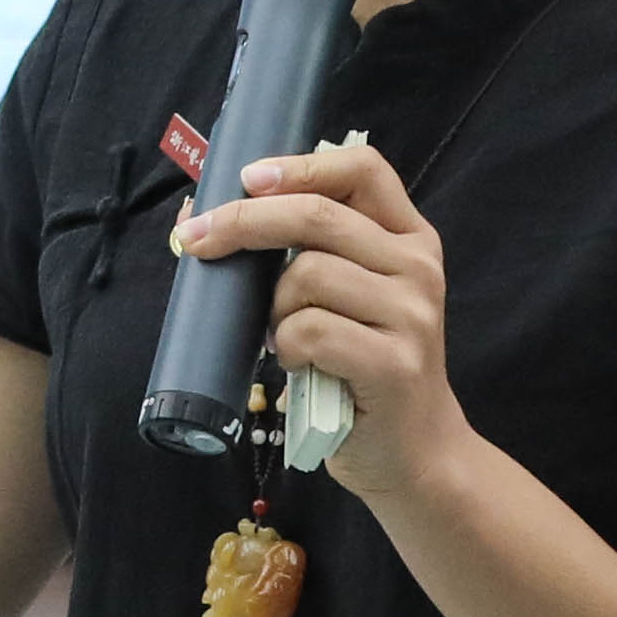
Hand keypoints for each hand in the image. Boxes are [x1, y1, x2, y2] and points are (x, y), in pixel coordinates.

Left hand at [170, 135, 466, 499]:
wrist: (413, 451)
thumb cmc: (362, 368)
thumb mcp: (350, 297)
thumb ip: (306, 251)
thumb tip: (202, 217)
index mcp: (410, 238)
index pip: (363, 168)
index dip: (301, 166)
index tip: (248, 179)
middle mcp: (419, 267)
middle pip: (317, 216)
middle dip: (245, 222)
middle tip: (198, 242)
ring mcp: (412, 315)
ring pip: (306, 275)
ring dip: (275, 308)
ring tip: (285, 336)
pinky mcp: (394, 364)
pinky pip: (310, 331)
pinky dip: (288, 347)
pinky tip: (300, 364)